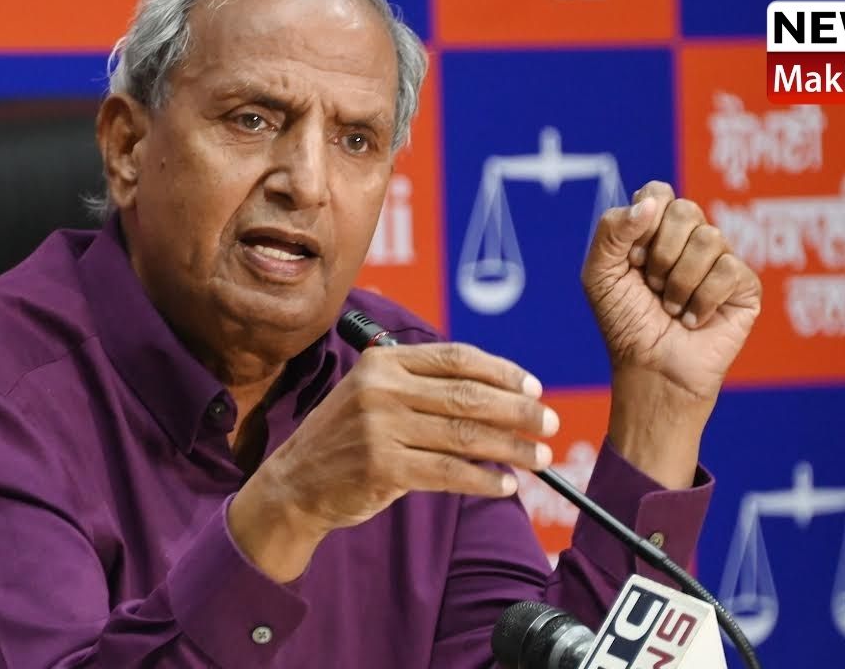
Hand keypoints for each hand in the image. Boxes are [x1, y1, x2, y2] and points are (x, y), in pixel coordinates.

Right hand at [228, 343, 558, 581]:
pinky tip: (505, 485)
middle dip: (518, 411)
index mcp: (382, 361)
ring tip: (540, 458)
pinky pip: (449, 472)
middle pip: (468, 395)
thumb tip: (499, 393)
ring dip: (511, 448)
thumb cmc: (345, 439)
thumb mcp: (373, 394)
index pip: (457, 358)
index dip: (502, 372)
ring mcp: (380, 428)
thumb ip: (423, 386)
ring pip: (464, 435)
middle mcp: (381, 388)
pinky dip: (483, 480)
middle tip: (551, 424)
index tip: (534, 388)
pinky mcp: (383, 467)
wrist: (294, 483)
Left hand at [581, 181, 761, 486]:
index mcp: (655, 230)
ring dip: (678, 283)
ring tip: (671, 308)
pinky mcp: (744, 285)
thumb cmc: (624, 323)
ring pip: (709, 238)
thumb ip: (612, 231)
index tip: (632, 259)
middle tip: (651, 286)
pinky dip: (703, 300)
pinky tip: (694, 320)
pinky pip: (728, 270)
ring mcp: (719, 260)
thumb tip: (651, 203)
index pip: (657, 192)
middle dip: (660, 254)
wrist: (651, 369)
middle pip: (685, 210)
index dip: (643, 222)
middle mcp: (690, 240)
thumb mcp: (599, 275)